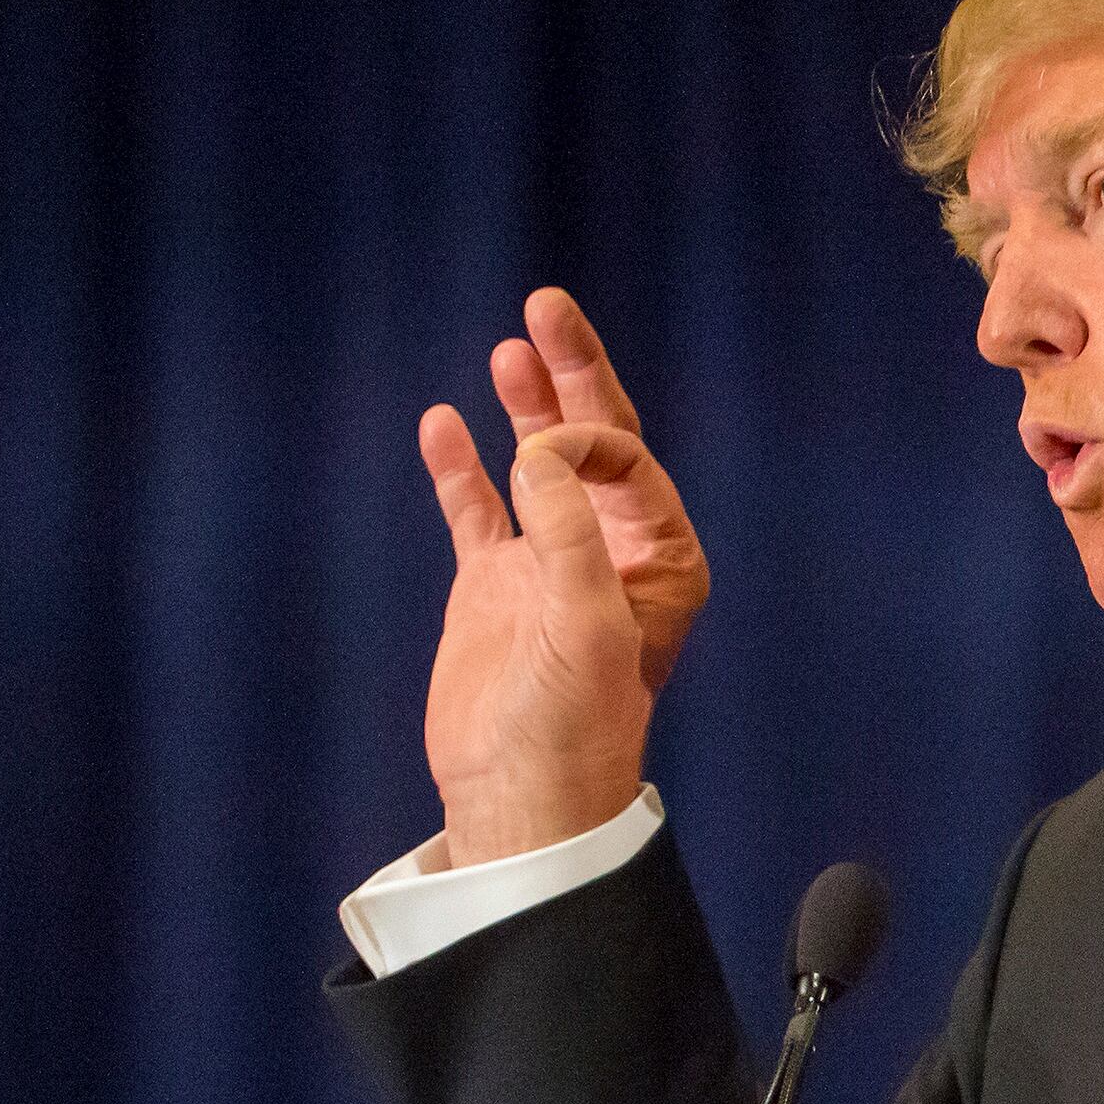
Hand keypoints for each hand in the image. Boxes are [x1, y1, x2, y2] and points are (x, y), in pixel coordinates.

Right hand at [415, 288, 710, 865]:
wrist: (520, 798)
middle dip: (572, 376)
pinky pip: (478, 511)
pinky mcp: (494, 589)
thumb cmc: (574, 725)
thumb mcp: (585, 626)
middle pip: (593, 443)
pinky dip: (461, 468)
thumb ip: (566, 535)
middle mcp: (612, 554)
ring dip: (525, 408)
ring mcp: (550, 566)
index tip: (540, 446)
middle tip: (547, 305)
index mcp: (661, 562)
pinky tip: (442, 423)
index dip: (585, 437)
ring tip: (509, 348)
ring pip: (537, 467)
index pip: (628, 462)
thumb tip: (537, 451)